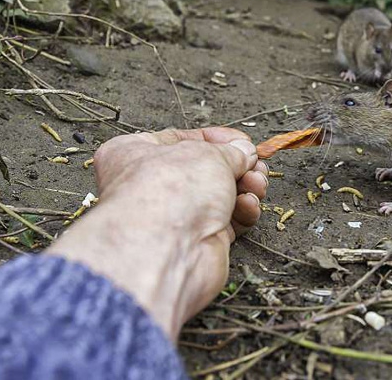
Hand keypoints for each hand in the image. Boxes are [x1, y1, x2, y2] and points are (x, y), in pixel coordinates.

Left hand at [47, 127, 267, 339]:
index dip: (218, 140)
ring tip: (256, 184)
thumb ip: (230, 151)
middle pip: (207, 169)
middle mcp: (152, 185)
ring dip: (245, 187)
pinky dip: (243, 212)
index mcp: (134, 154)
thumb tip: (243, 152)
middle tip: (255, 166)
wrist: (167, 251)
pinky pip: (228, 221)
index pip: (183, 140)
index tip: (243, 142)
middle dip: (238, 166)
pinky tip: (248, 205)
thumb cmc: (168, 194)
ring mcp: (174, 215)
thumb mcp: (206, 153)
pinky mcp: (197, 240)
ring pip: (222, 196)